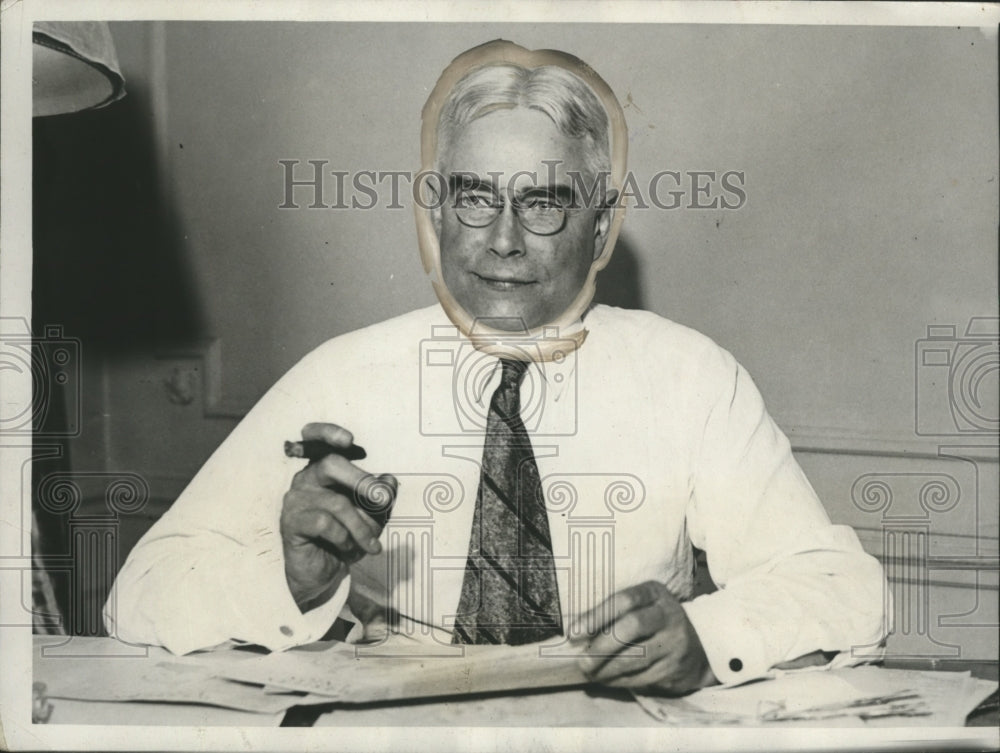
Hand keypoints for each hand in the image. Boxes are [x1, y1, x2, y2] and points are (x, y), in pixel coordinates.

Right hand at [280, 422, 397, 609]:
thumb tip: (389, 481)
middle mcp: (306, 479)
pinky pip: (326, 524)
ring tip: (370, 543)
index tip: (349, 439)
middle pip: (330, 464)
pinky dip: (345, 538)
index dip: (328, 432)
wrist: (324, 574)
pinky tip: (347, 548)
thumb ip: (381, 498)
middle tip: (382, 499)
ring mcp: (296, 500)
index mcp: (323, 470)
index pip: (315, 438)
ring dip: (361, 526)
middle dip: (362, 481)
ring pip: (336, 502)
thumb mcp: (371, 517)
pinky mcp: (291, 523)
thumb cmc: (345, 538)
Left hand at [570, 580, 716, 693]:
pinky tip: (606, 679)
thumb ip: (612, 614)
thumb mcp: (640, 607)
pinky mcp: (675, 667)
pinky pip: (641, 676)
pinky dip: (618, 680)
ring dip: (607, 668)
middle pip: (632, 626)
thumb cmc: (654, 623)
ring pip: (636, 657)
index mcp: (655, 593)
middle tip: (583, 660)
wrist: (698, 648)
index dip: (596, 615)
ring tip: (590, 672)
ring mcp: (675, 642)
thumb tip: (576, 632)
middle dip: (602, 645)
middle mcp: (668, 614)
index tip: (574, 633)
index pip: (624, 600)